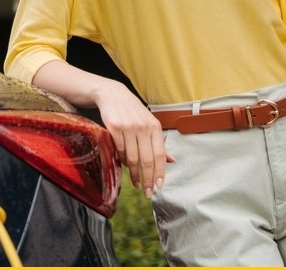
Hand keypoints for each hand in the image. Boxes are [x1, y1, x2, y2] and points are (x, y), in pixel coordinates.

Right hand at [94, 83, 174, 197]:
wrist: (113, 95)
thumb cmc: (133, 111)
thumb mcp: (150, 124)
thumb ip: (160, 143)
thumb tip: (173, 160)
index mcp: (155, 127)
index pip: (160, 155)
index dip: (159, 173)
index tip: (158, 186)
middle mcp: (143, 127)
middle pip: (147, 159)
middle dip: (147, 179)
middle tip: (147, 192)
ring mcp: (128, 127)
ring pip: (132, 158)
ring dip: (134, 173)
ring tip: (136, 183)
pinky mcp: (114, 127)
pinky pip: (119, 150)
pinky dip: (121, 160)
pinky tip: (124, 165)